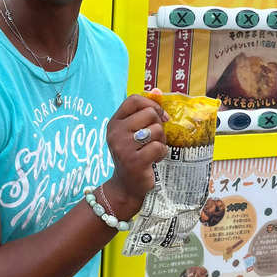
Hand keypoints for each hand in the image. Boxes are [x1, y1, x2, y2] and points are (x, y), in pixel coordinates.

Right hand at [104, 91, 168, 218]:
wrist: (126, 185)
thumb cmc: (133, 154)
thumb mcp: (134, 132)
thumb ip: (144, 111)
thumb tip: (158, 91)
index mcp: (114, 122)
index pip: (133, 100)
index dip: (151, 104)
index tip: (158, 116)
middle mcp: (116, 133)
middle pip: (149, 113)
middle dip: (159, 125)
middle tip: (155, 138)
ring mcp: (123, 147)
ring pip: (156, 130)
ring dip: (161, 140)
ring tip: (153, 149)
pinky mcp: (135, 161)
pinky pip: (158, 147)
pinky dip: (161, 153)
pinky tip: (154, 159)